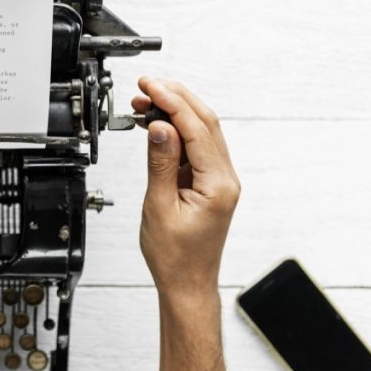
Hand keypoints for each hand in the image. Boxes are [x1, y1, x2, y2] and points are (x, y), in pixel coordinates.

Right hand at [132, 78, 240, 299]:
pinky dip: (176, 131)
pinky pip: (195, 147)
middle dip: (175, 99)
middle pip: (204, 122)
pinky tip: (156, 126)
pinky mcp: (209, 183)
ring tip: (144, 102)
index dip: (172, 103)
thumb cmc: (175, 256)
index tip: (150, 87)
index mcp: (219, 184)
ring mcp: (220, 180)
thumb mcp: (159, 207)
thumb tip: (159, 127)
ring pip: (201, 132)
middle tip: (146, 86)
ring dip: (174, 113)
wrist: (186, 283)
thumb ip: (161, 163)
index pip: (196, 129)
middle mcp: (225, 178)